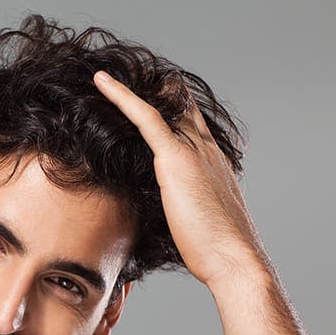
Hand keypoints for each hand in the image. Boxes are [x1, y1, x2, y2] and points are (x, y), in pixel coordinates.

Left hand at [92, 70, 269, 288]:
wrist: (234, 259)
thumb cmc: (215, 252)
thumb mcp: (198, 224)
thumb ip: (183, 211)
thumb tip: (167, 219)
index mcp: (214, 164)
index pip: (190, 126)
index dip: (171, 110)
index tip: (150, 100)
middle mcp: (207, 150)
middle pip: (178, 107)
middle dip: (153, 92)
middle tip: (120, 78)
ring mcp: (194, 150)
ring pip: (162, 105)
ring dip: (133, 89)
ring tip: (103, 75)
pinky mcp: (176, 158)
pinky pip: (146, 117)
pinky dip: (122, 96)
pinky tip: (101, 81)